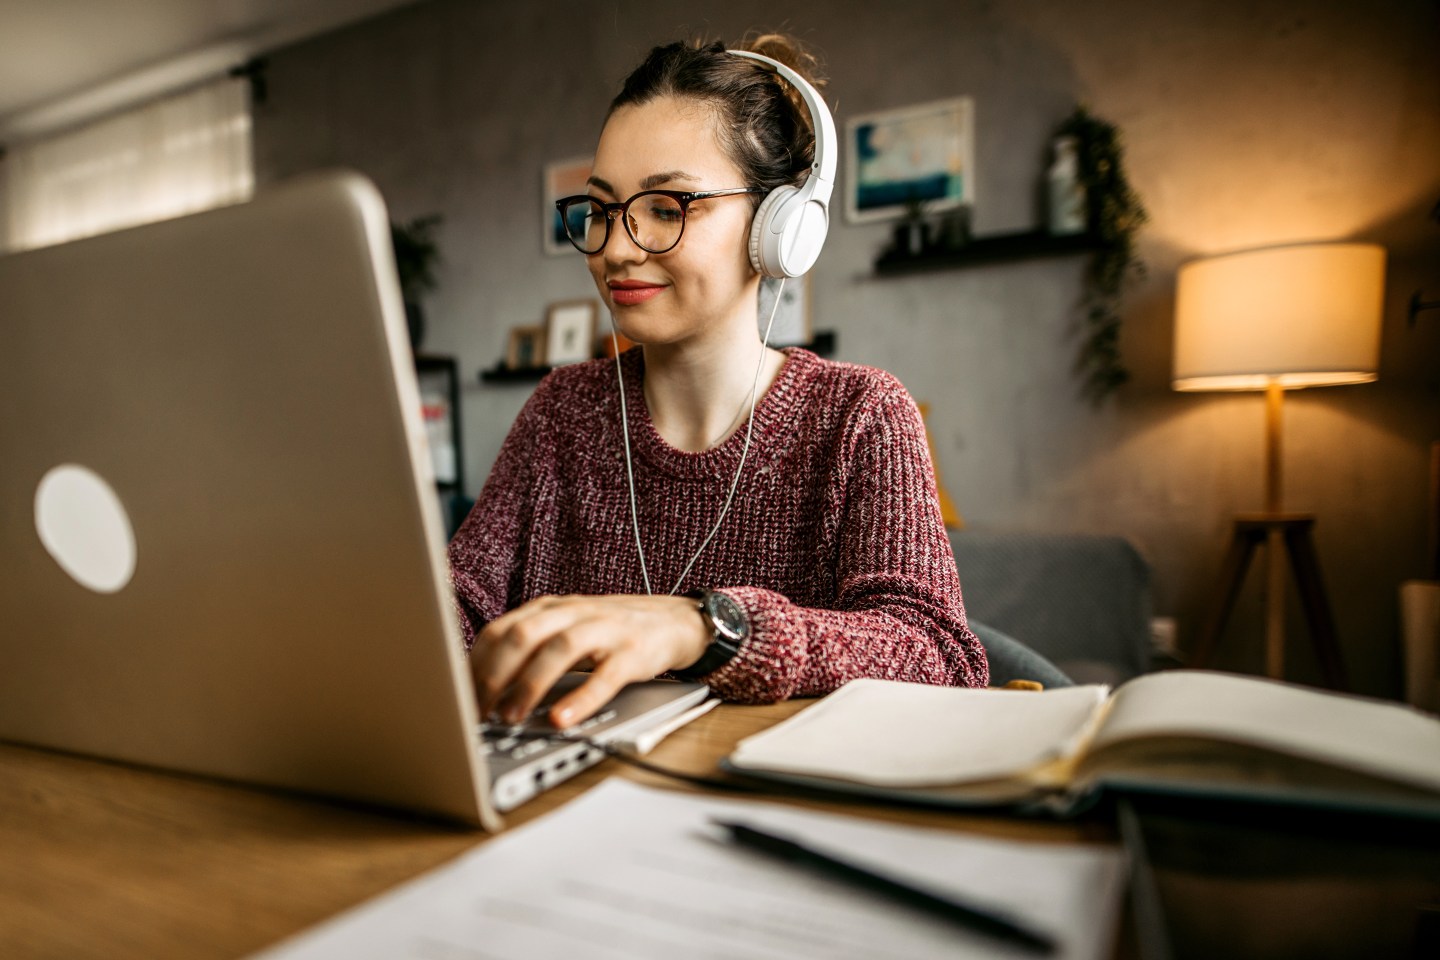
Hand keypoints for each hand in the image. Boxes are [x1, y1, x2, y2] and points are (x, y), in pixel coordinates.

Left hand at [470, 594, 709, 727]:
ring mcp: (607, 630)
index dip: (475, 664)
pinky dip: (581, 699)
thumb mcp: (568, 630)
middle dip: (494, 676)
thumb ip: (531, 648)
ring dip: (529, 686)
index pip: (501, 629)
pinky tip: (562, 720)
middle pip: (523, 634)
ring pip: (560, 650)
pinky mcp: (635, 652)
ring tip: (511, 719)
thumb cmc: (613, 632)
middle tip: (478, 712)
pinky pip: (606, 676)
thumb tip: (482, 685)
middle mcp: (575, 613)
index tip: (458, 697)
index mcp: (552, 608)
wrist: (676, 620)